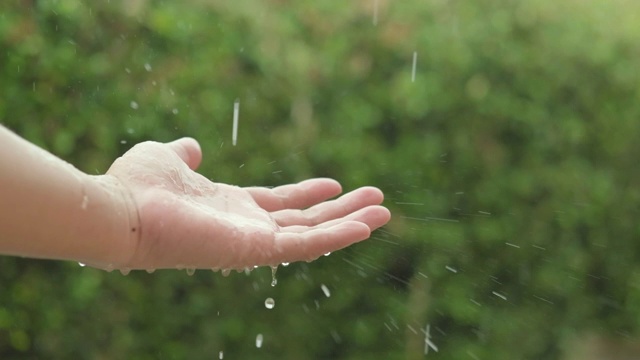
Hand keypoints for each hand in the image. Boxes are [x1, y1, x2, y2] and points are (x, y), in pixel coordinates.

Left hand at [105, 138, 389, 270]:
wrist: (119, 210)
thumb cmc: (136, 186)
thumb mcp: (167, 158)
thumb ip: (184, 154)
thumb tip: (193, 147)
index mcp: (230, 207)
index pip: (279, 203)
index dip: (308, 193)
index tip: (335, 184)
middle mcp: (246, 228)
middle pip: (305, 220)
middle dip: (342, 211)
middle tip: (377, 200)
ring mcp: (253, 241)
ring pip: (313, 235)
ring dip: (350, 224)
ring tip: (384, 212)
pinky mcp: (256, 249)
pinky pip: (305, 245)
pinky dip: (337, 237)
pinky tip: (365, 226)